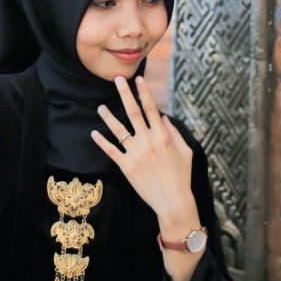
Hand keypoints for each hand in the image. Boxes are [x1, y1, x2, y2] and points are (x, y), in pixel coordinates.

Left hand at [91, 75, 194, 221]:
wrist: (173, 200)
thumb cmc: (182, 176)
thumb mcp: (186, 151)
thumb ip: (175, 133)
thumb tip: (165, 117)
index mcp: (163, 136)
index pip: (151, 108)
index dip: (144, 92)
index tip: (138, 79)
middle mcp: (148, 141)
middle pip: (133, 112)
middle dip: (125, 94)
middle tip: (117, 80)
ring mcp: (136, 153)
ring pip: (119, 130)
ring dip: (109, 116)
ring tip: (100, 107)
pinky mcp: (126, 166)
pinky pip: (111, 150)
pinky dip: (102, 141)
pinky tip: (94, 133)